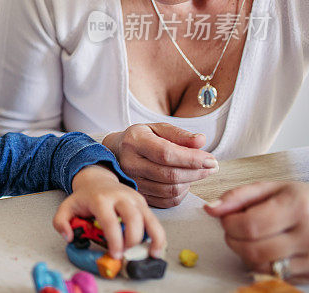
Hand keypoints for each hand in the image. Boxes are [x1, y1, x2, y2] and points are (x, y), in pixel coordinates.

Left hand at [53, 165, 165, 259]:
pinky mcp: (142, 202)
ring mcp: (133, 198)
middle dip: (132, 240)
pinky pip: (154, 219)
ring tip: (152, 254)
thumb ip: (60, 222)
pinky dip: (158, 234)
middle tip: (126, 253)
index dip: (114, 240)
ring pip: (149, 217)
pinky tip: (156, 247)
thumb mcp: (67, 207)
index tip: (115, 254)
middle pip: (133, 218)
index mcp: (100, 199)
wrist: (96, 180)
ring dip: (153, 238)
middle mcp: (120, 196)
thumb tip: (69, 237)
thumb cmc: (84, 197)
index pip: (110, 221)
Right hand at [102, 123, 218, 207]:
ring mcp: (132, 181)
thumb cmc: (141, 139)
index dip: (192, 159)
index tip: (211, 160)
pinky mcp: (139, 194)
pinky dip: (182, 193)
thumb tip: (201, 140)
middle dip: (197, 172)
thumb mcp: (157, 129)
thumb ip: (179, 134)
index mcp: (134, 141)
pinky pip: (167, 201)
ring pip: (170, 190)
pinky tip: (184, 182)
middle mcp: (130, 163)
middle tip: (212, 166)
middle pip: (170, 175)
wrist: (116, 152)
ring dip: (191, 182)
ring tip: (196, 172)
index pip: (166, 154)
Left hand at [204, 181, 308, 281]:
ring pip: (261, 267)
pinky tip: (268, 250)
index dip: (229, 223)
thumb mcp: (273, 189)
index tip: (229, 218)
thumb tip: (210, 209)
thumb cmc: (302, 201)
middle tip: (237, 229)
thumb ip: (238, 196)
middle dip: (233, 240)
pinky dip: (262, 265)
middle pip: (252, 250)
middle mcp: (307, 236)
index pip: (248, 226)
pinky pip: (274, 276)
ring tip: (253, 239)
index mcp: (296, 208)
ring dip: (245, 254)